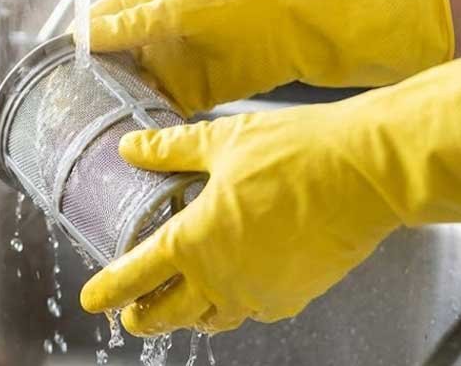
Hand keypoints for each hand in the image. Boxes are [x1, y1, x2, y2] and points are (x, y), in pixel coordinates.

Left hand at [80, 32, 460, 335]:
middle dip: (144, 316)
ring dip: (187, 315)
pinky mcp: (295, 296)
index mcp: (196, 239)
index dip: (109, 289)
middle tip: (130, 314)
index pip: (137, 274)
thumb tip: (131, 148)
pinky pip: (252, 311)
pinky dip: (234, 305)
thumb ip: (170, 149)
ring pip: (211, 318)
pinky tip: (234, 288)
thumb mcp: (223, 141)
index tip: (92, 299)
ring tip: (177, 305)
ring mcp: (261, 292)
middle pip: (169, 313)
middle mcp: (223, 276)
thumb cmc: (299, 151)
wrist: (369, 173)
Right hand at [86, 0, 453, 116]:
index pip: (99, 20)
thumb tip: (85, 34)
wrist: (295, 31)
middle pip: (110, 58)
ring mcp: (171, 64)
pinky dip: (145, 120)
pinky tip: (130, 135)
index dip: (78, 41)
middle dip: (91, 79)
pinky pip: (158, 107)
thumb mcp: (181, 8)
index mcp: (147, 1)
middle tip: (67, 104)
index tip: (54, 66)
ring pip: (131, 86)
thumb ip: (134, 24)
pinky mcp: (189, 92)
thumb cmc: (240, 4)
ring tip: (92, 126)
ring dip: (116, 103)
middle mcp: (153, 33)